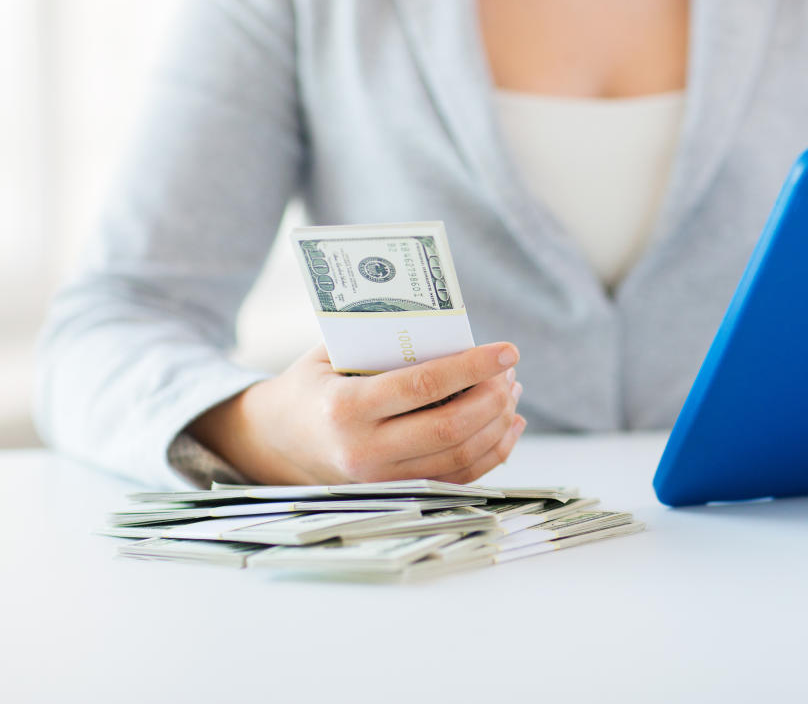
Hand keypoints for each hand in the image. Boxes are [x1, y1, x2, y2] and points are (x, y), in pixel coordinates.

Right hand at [190, 342, 525, 484]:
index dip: (472, 368)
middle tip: (510, 371)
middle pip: (450, 428)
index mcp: (345, 409)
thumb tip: (454, 332)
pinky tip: (509, 424)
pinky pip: (459, 478)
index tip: (507, 350)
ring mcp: (382, 481)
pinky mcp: (399, 493)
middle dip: (492, 397)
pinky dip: (493, 452)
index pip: (423, 387)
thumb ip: (383, 342)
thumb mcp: (332, 354)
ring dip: (497, 422)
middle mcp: (364, 452)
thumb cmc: (315, 384)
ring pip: (460, 457)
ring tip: (511, 390)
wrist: (278, 439)